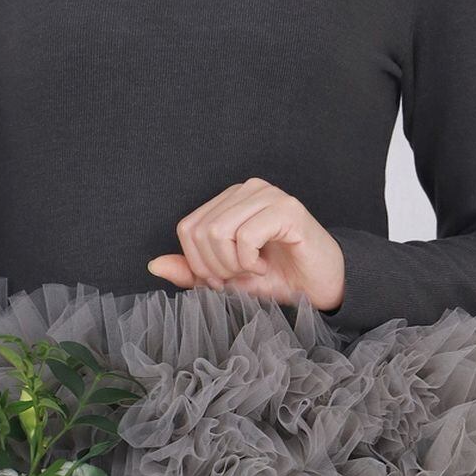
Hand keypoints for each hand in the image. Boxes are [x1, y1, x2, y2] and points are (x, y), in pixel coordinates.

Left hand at [146, 177, 344, 309]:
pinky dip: (250, 262)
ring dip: (233, 265)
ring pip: (219, 232)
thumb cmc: (277, 278)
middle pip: (200, 231)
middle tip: (239, 277)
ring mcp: (269, 194)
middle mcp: (248, 189)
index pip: (187, 227)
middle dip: (215, 267)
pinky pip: (245, 236)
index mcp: (230, 199)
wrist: (321, 286)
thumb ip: (192, 272)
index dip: (197, 263)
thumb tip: (153, 264)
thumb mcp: (226, 279)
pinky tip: (267, 265)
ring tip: (254, 270)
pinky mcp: (287, 209)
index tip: (222, 280)